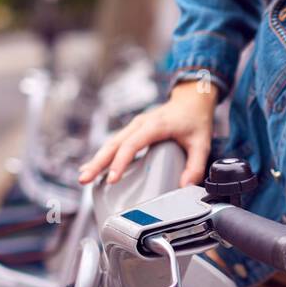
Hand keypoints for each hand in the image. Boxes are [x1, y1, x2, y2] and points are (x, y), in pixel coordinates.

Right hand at [78, 79, 218, 188]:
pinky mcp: (133, 130)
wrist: (191, 100)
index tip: (112, 179)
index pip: (132, 145)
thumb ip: (195, 166)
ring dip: (96, 160)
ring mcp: (134, 126)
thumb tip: (185, 186)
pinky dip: (103, 156)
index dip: (120, 162)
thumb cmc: (195, 120)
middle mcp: (140, 124)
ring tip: (84, 177)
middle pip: (113, 144)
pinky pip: (115, 143)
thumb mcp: (201, 144)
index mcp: (155, 125)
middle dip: (97, 162)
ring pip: (110, 143)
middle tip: (84, 179)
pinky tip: (93, 167)